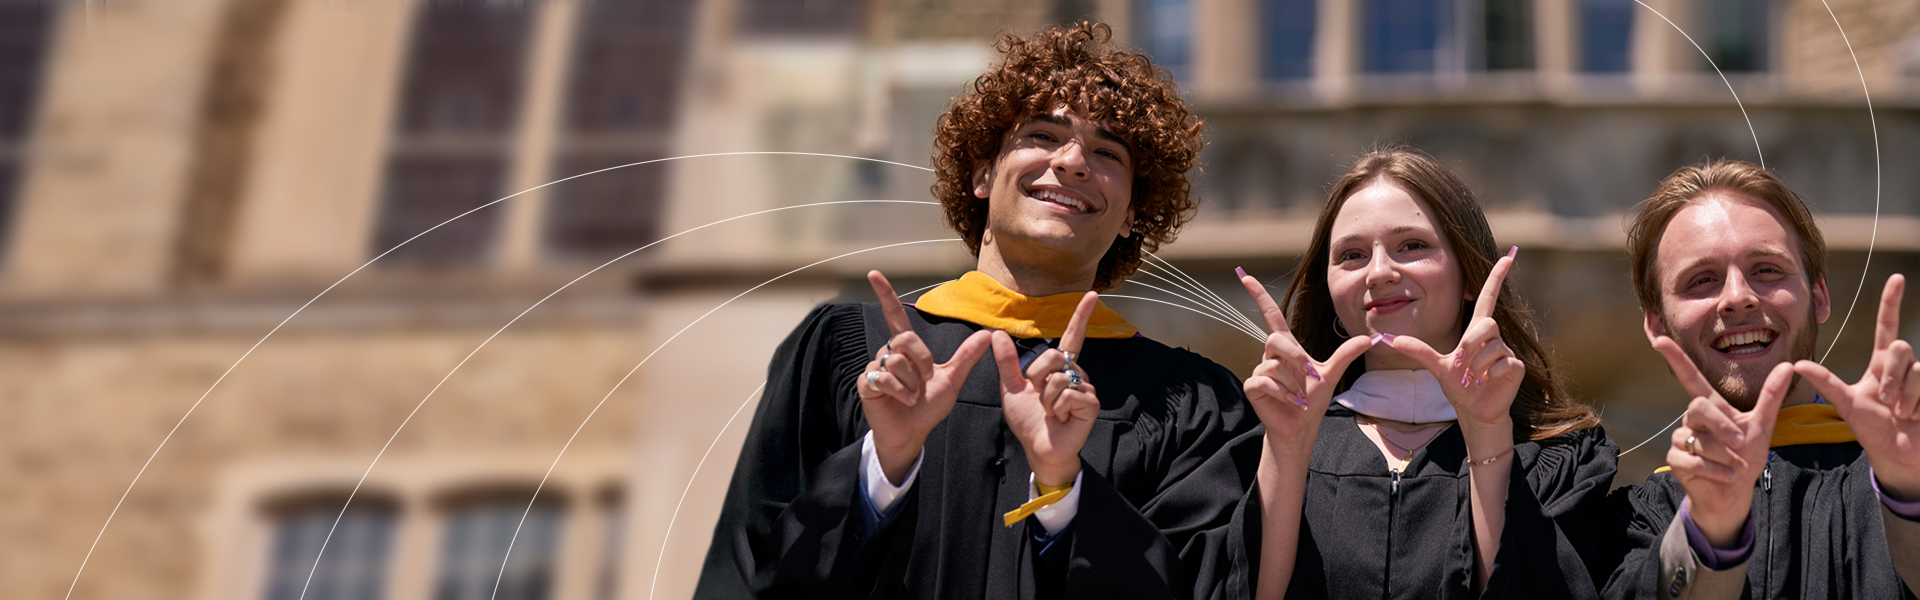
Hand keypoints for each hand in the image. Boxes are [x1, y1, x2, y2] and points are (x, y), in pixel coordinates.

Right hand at [859, 270, 992, 484]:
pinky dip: (901, 392)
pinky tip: (903, 401)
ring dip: (912, 383)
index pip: (895, 315)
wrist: (913, 433)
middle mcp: (888, 353)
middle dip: (921, 362)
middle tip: (924, 381)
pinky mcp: (867, 383)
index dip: (886, 294)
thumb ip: (967, 356)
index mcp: (906, 349)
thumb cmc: (928, 407)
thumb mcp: (952, 379)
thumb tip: (988, 333)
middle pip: (905, 339)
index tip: (874, 273)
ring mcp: (875, 367)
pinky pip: (885, 377)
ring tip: (912, 395)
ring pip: (896, 361)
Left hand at [996, 292, 1101, 486]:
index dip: (1081, 316)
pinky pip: (1067, 394)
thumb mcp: (1011, 387)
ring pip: (1058, 378)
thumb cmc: (1028, 420)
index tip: (1093, 295)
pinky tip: (1060, 418)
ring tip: (1050, 411)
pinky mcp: (1090, 404)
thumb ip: (1006, 362)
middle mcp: (1076, 374)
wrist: (1037, 448)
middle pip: (1054, 356)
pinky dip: (1056, 407)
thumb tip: (996, 334)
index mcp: (1060, 368)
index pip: (1072, 337)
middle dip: (1037, 376)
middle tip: (1038, 395)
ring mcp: (1086, 389)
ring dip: (1045, 397)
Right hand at [1236, 268, 1373, 444]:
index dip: (1259, 296)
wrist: (1301, 427)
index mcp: (1286, 347)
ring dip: (1293, 383)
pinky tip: (1291, 402)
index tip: (1247, 276)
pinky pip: (1265, 381)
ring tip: (1300, 396)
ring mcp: (1260, 371)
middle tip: (1310, 375)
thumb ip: (1346, 354)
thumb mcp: (1331, 374)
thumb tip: (1370, 338)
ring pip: (1274, 365)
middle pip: (1275, 340)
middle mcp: (1270, 355)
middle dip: (1295, 358)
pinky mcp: (1253, 387)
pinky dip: (1283, 393)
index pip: (1271, 315)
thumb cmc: (1311, 400)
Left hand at [1383, 247, 1524, 427]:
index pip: (1487, 297)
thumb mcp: (1436, 366)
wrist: (1475, 411)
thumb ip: (1418, 350)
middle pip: (1486, 323)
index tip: (1509, 254)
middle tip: (1463, 364)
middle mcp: (1493, 337)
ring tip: (1474, 378)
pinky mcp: (1516, 367)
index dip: (1496, 277)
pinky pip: (1503, 363)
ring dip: (1476, 366)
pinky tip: (1487, 382)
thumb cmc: (1459, 386)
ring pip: (1492, 346)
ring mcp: (1507, 351)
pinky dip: (1490, 375)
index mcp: (1476, 332)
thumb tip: (1392, 338)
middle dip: (1471, 344)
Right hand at [1656, 338, 1789, 546]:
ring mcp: (1680, 439)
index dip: (1676, 359)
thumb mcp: (1762, 427)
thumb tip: (1788, 365)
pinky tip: (1726, 476)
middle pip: (1698, 408)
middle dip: (1722, 427)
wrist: (1734, 493)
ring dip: (1725, 456)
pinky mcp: (1675, 460)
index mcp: (1710, 407)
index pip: (1690, 378)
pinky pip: (1693, 460)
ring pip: (1698, 439)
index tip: (1660, 340)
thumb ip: (1770, 397)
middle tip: (1741, 443)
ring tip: (1736, 467)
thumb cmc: (1745, 457)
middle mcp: (1691, 420)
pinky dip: (1716, 471)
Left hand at [1794, 274, 1919, 500]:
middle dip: (1890, 374)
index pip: (1886, 327)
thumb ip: (1826, 383)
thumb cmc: (1873, 430)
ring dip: (1902, 394)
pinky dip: (1915, 402)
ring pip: (1914, 368)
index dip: (1891, 303)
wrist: (1898, 454)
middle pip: (1899, 347)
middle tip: (1884, 399)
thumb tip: (1797, 363)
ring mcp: (1918, 378)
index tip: (1896, 278)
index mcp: (1879, 365)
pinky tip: (1913, 415)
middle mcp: (1901, 367)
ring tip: (1898, 412)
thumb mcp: (1847, 405)